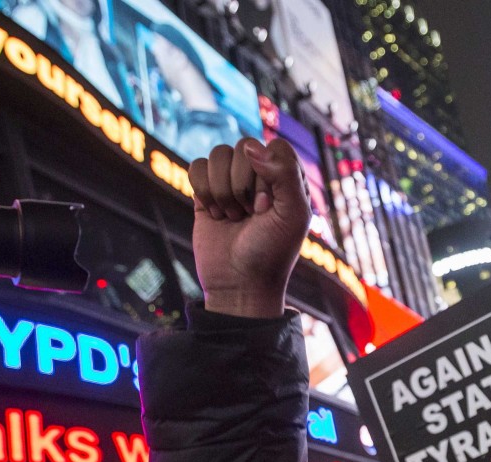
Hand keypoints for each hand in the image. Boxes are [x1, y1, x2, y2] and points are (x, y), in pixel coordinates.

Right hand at [188, 137, 310, 317]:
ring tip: (234, 217)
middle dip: (244, 185)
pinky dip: (204, 191)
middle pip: (244, 147)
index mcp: (288, 179)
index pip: (275, 147)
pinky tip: (215, 215)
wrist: (240, 284)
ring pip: (218, 154)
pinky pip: (196, 167)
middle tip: (252, 216)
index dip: (269, 171)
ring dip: (223, 191)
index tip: (270, 204)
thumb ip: (285, 174)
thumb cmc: (273, 252)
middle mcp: (260, 176)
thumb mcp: (294, 215)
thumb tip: (251, 147)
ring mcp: (231, 182)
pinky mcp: (206, 193)